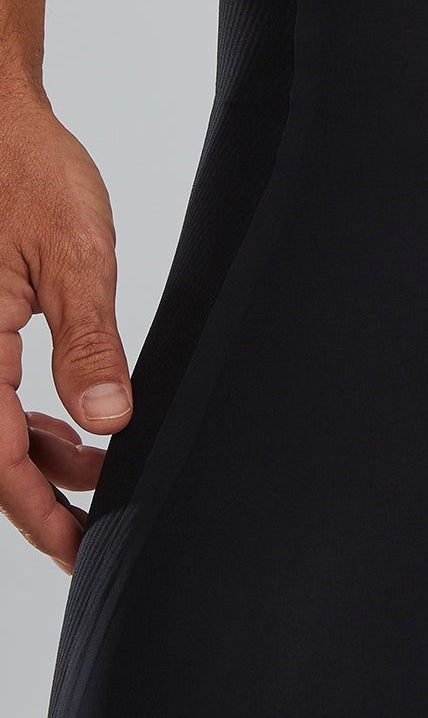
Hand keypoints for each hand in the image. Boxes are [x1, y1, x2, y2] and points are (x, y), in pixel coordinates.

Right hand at [0, 87, 131, 573]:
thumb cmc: (27, 168)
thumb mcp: (75, 256)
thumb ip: (88, 344)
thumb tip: (110, 423)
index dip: (39, 512)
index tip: (80, 549)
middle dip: (40, 499)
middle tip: (95, 532)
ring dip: (36, 460)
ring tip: (97, 474)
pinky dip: (27, 422)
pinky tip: (71, 432)